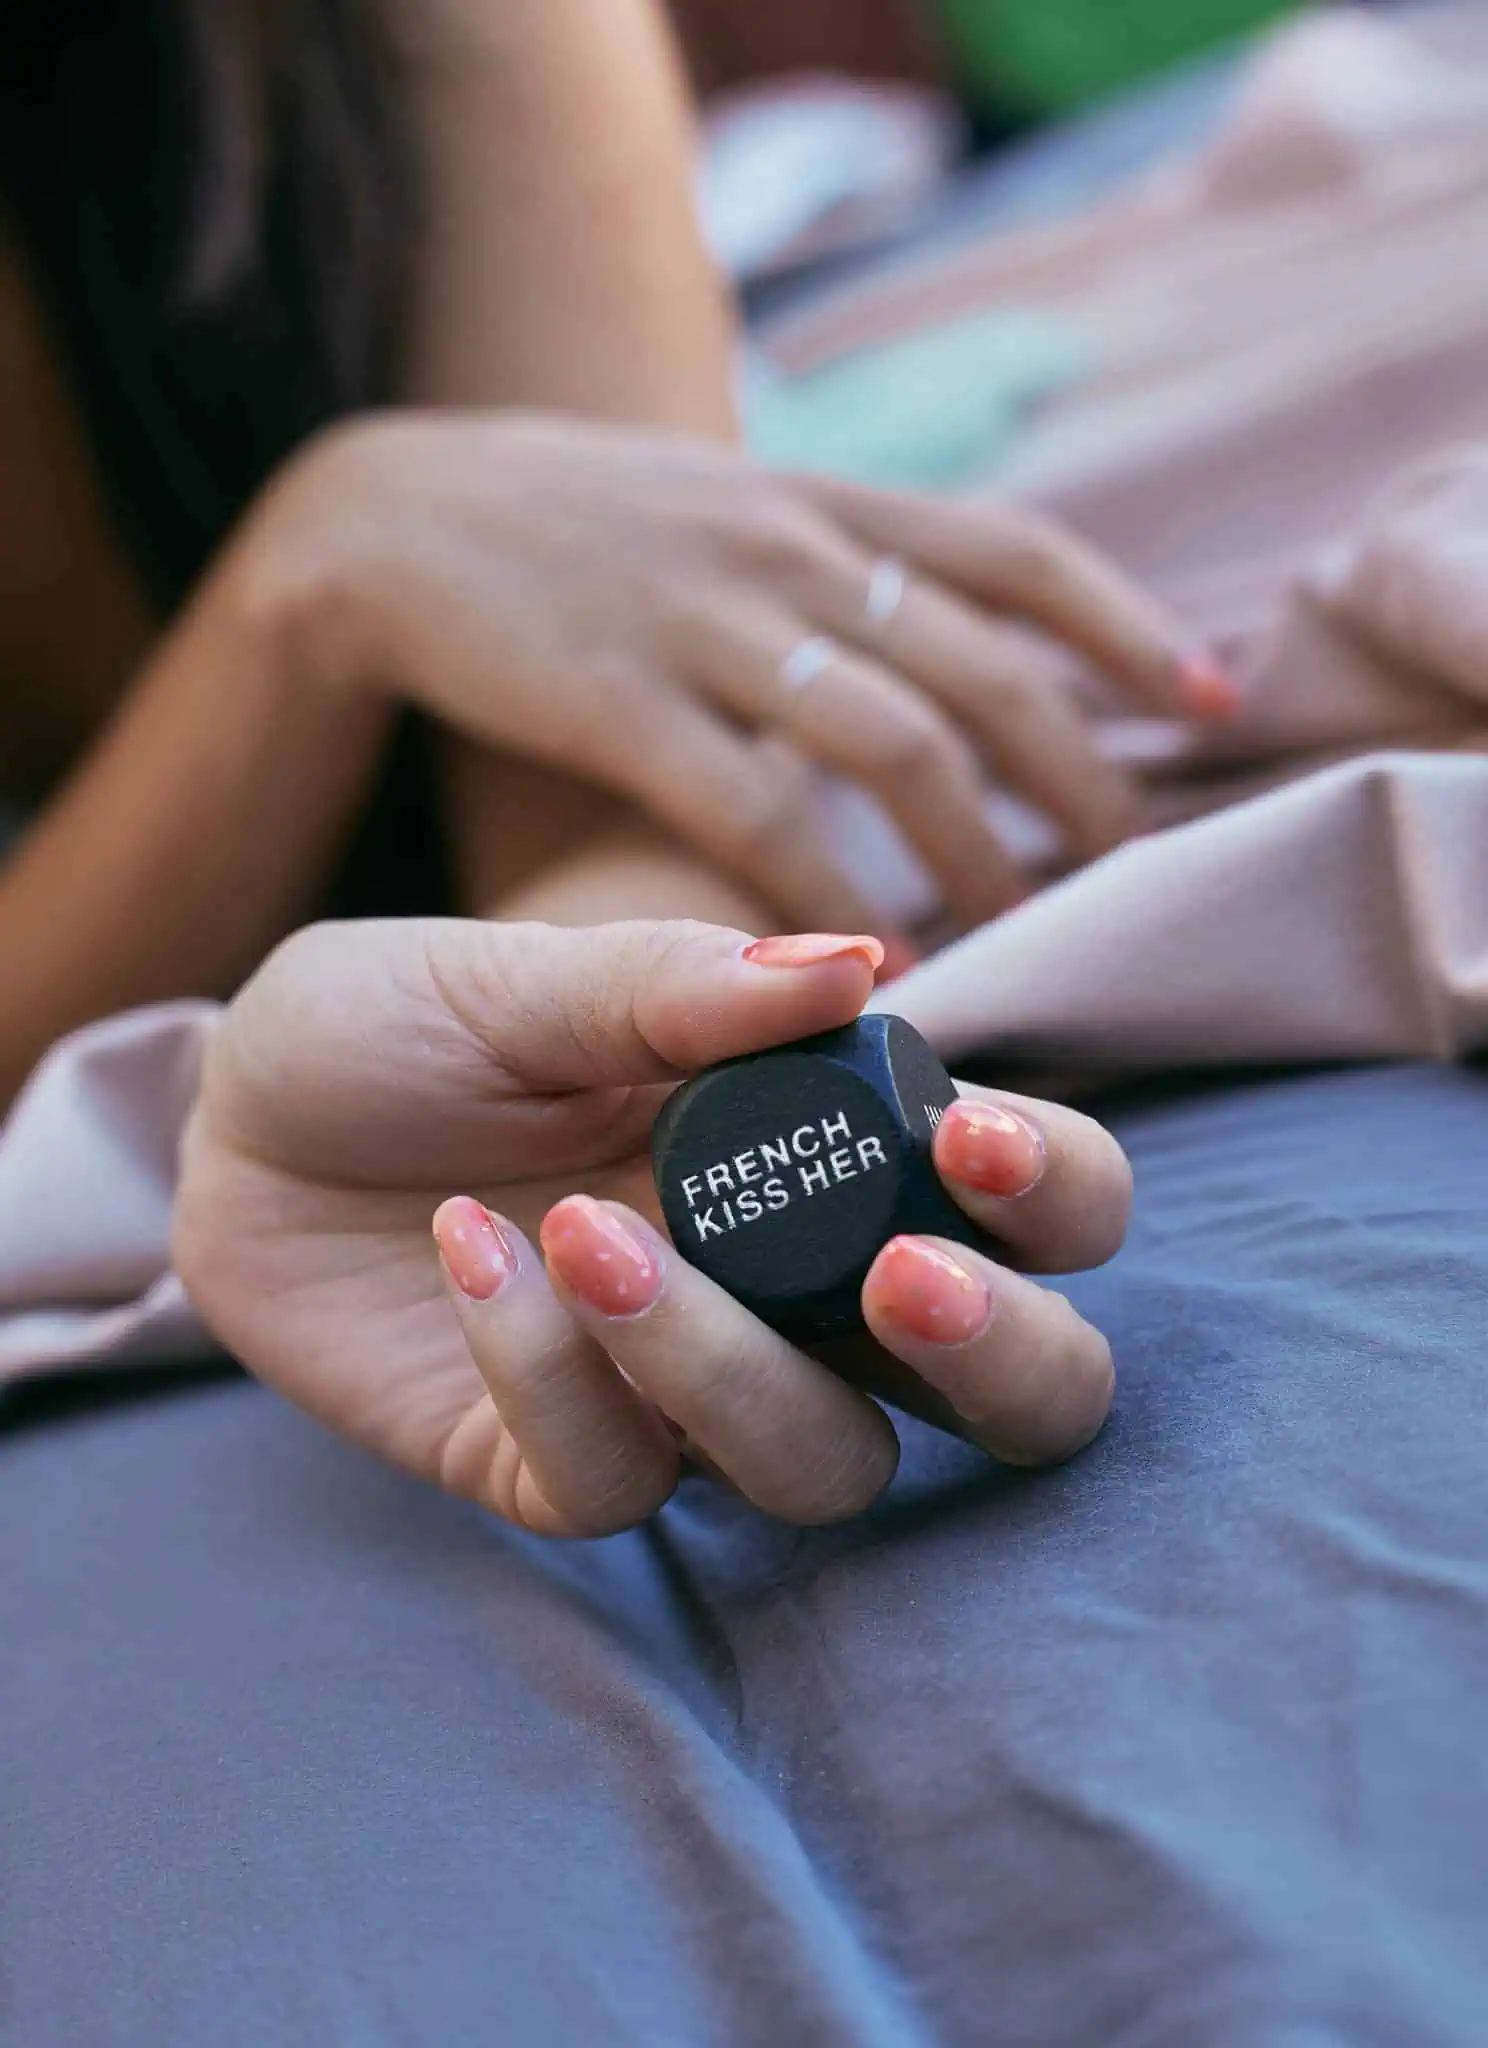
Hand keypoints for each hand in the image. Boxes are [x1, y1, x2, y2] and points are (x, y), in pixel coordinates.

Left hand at [175, 918, 1131, 1536]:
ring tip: (589, 1229)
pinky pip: (614, 1483)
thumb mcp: (526, 977)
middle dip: (1000, 1351)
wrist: (235, 1119)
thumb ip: (682, 988)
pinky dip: (551, 1371)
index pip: (1041, 1210)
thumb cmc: (407, 1027)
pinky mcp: (556, 1466)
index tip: (976, 1141)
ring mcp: (686, 1396)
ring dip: (731, 1362)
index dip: (1059, 1197)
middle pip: (1012, 1397)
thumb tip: (859, 966)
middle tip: (899, 1278)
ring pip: (822, 1465)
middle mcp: (799, 1292)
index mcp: (834, 1154)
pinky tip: (469, 1245)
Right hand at [242, 414, 1233, 935]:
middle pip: (985, 670)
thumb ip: (833, 559)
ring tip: (1027, 933)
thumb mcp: (719, 506)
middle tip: (1135, 871)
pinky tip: (878, 964)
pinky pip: (757, 815)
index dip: (1129, 628)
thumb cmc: (571, 533)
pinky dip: (832, 898)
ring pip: (896, 745)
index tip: (1213, 701)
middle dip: (1079, 778)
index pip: (1016, 552)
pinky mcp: (615, 700)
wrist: (380, 516)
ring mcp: (703, 622)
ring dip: (980, 853)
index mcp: (818, 500)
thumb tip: (947, 636)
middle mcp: (784, 550)